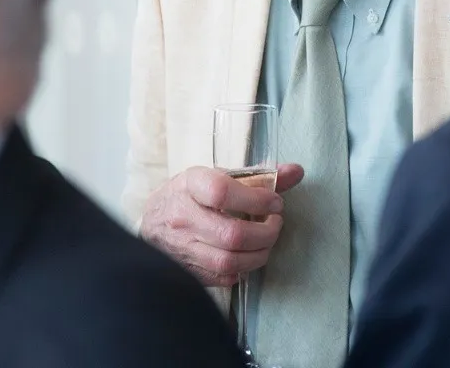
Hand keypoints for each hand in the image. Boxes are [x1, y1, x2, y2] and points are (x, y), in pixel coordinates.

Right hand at [140, 163, 304, 287]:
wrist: (152, 219)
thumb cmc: (191, 194)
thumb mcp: (218, 176)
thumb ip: (259, 175)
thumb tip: (296, 171)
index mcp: (190, 185)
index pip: (223, 192)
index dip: (257, 200)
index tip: (275, 202)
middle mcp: (182, 217)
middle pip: (231, 234)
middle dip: (266, 233)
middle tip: (276, 223)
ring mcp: (181, 247)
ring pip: (228, 261)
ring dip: (259, 255)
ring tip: (266, 242)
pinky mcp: (185, 270)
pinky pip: (221, 278)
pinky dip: (241, 270)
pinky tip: (247, 257)